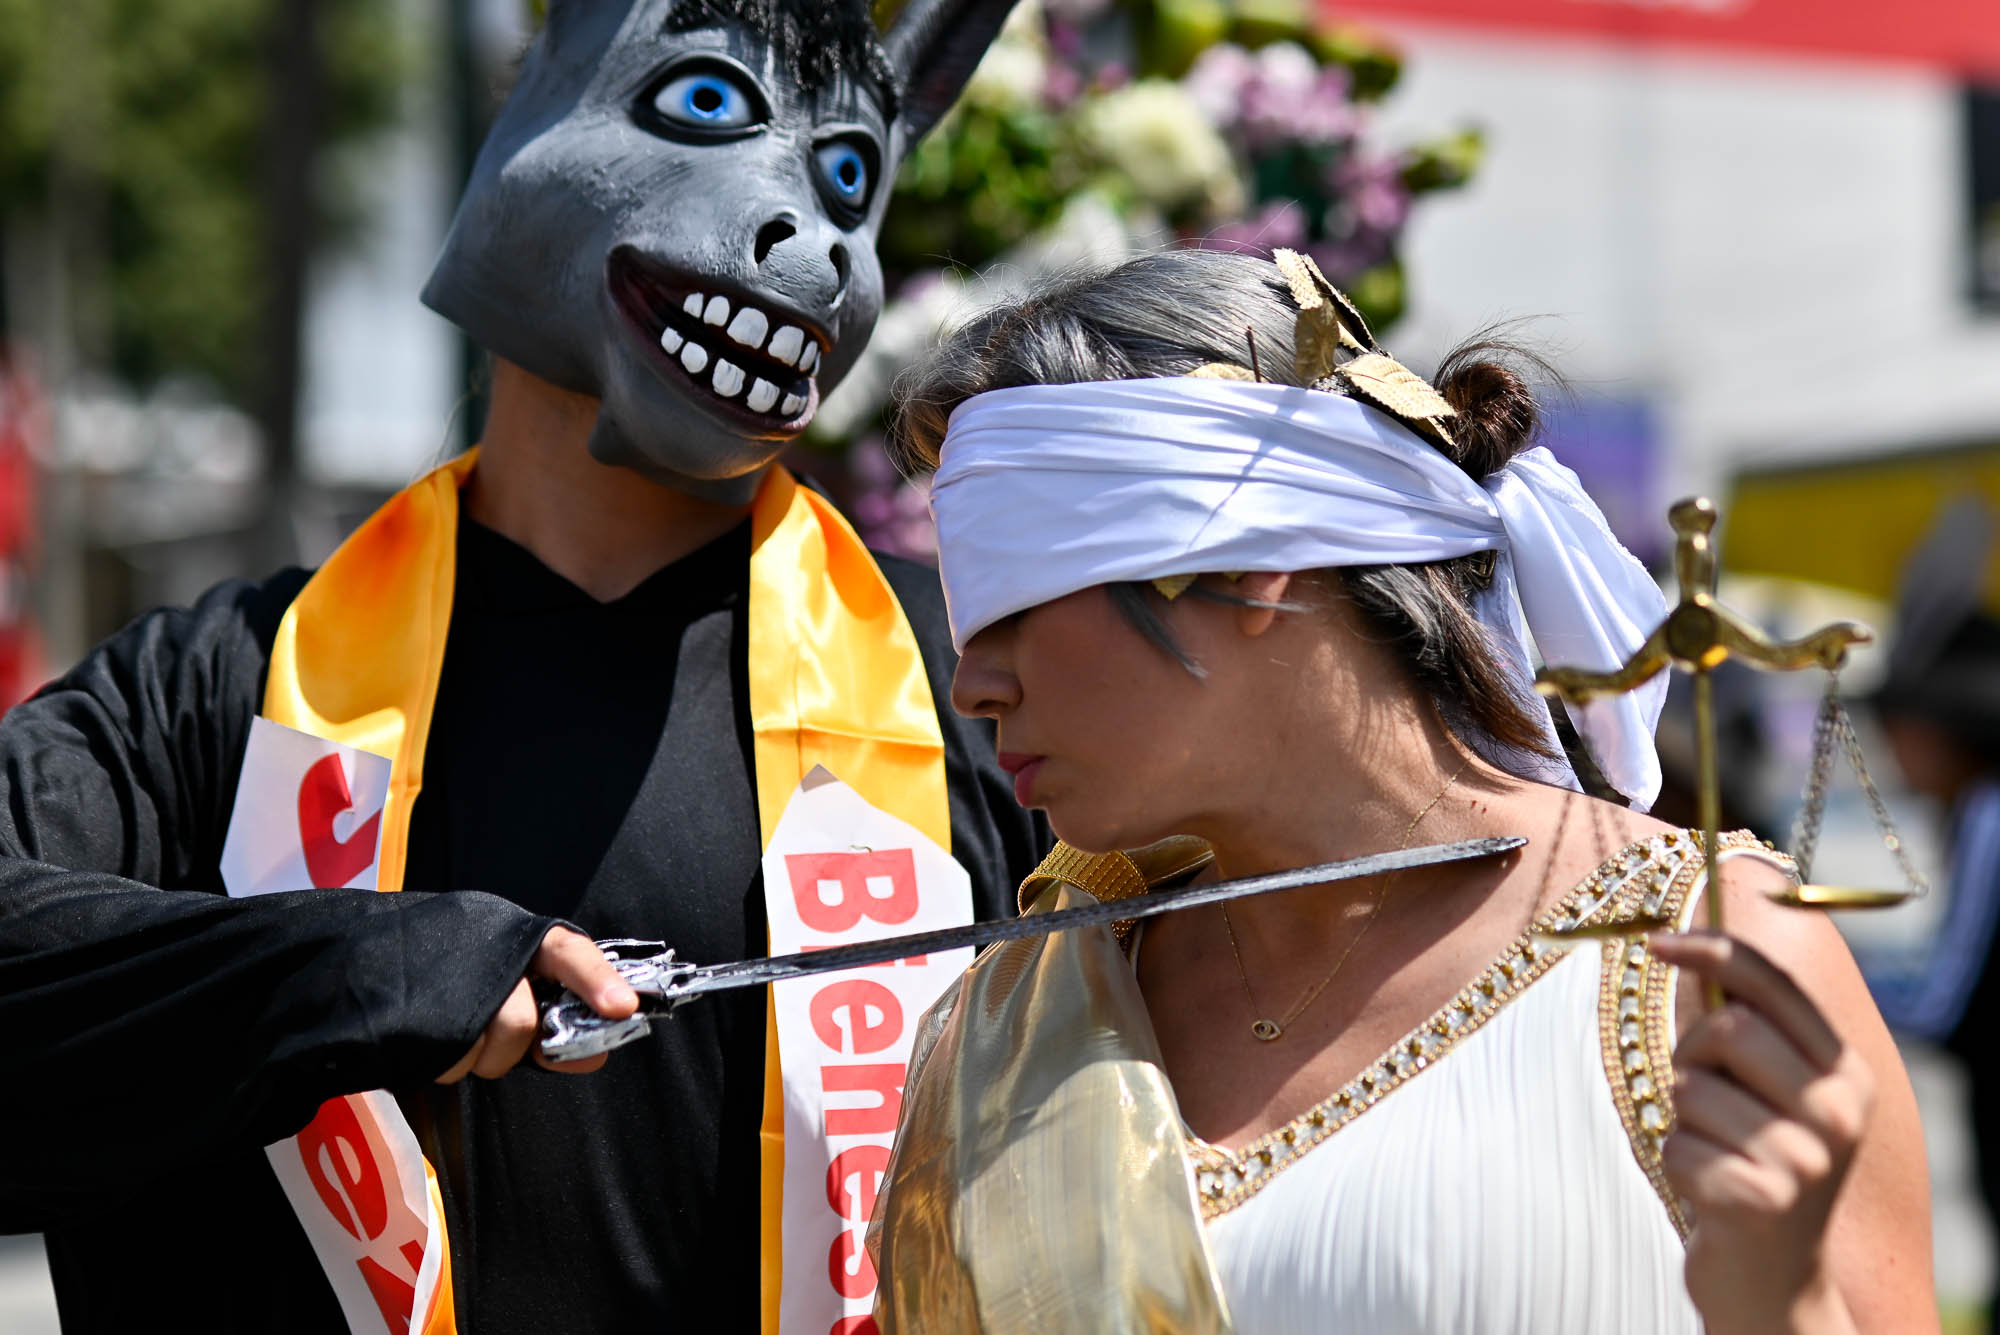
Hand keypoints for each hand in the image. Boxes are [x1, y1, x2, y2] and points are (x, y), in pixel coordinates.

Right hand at [436, 926, 638, 1082]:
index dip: (597, 979)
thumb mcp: (511, 969)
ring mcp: (448, 984)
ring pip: (484, 1050)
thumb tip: (594, 1056)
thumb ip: (555, 1009)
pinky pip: (449, 1064)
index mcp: (521, 938)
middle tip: (496, 1037)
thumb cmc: (462, 968)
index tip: (623, 1007)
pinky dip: (448, 1062)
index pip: (568, 951)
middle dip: (513, 1047)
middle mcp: (489, 954)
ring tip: (458, 1030)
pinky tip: (436, 1036)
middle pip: (519, 1021)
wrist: (380, 954)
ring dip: (477, 1057)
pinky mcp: (417, 1017)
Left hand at [1651, 931, 1872, 1334]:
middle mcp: (1839, 1113)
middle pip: (1728, 1029)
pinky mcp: (1760, 1199)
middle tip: (1703, 1099)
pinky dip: (1676, 1162)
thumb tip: (1682, 943)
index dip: (1713, 950)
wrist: (1774, 1281)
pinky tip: (1709, 1192)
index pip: (1776, 984)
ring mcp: (1804, 1160)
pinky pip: (1677, 1143)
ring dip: (1682, 1119)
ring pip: (1692, 1089)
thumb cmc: (1755, 1166)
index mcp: (1847, 1075)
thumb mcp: (1771, 1095)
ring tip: (1715, 1153)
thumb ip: (1746, 1028)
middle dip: (1692, 1057)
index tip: (1658, 940)